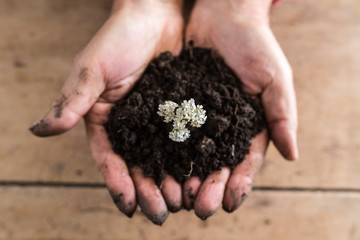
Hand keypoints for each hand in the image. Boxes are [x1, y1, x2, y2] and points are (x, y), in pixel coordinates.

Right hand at [29, 0, 183, 224]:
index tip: (129, 206)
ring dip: (171, 181)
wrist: (154, 14)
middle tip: (161, 214)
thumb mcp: (93, 70)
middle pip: (138, 165)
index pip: (109, 158)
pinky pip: (185, 139)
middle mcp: (131, 125)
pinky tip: (200, 175)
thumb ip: (72, 101)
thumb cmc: (118, 38)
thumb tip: (40, 131)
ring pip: (162, 158)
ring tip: (183, 202)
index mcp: (106, 119)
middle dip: (148, 190)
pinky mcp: (179, 111)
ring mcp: (156, 119)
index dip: (118, 183)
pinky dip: (191, 158)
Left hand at [184, 0, 297, 217]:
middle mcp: (222, 126)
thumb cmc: (255, 44)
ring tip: (177, 196)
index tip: (227, 203)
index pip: (245, 161)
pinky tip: (157, 167)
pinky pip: (170, 130)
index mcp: (249, 125)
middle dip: (208, 187)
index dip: (238, 183)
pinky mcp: (178, 104)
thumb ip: (282, 115)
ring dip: (184, 176)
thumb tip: (292, 155)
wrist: (223, 15)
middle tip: (198, 209)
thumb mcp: (275, 78)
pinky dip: (164, 150)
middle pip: (215, 164)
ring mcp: (199, 117)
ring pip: (190, 153)